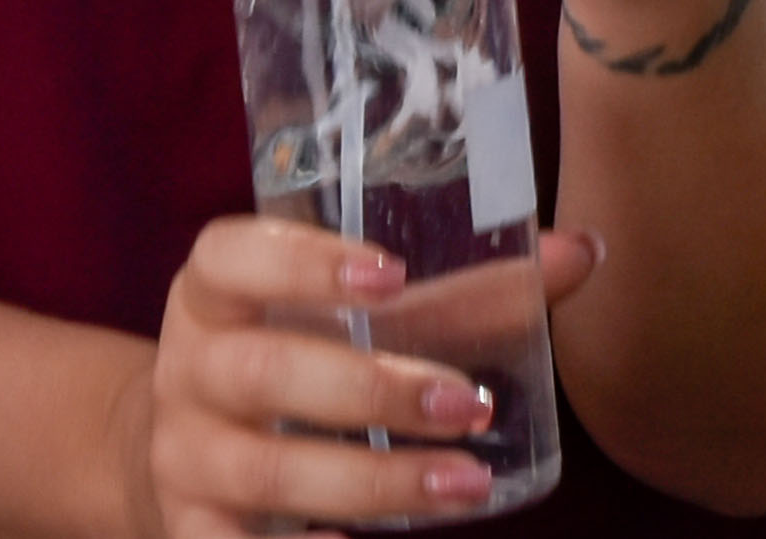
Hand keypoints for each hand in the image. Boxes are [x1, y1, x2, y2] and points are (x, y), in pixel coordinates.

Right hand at [120, 216, 600, 538]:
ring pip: (268, 469)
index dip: (303, 261)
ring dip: (375, 481)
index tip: (391, 274)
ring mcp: (185, 456)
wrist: (186, 455)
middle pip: (263, 370)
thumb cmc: (296, 358)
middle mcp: (188, 368)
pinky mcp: (193, 530)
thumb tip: (580, 253)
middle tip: (466, 403)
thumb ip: (459, 292)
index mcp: (214, 292)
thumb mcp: (347, 321)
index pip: (231, 255)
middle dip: (370, 389)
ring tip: (465, 483)